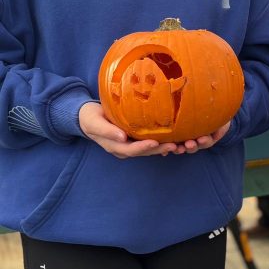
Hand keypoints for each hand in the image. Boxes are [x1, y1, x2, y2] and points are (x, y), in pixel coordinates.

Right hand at [79, 103, 230, 158]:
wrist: (88, 117)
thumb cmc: (90, 118)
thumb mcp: (94, 123)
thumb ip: (107, 131)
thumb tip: (122, 137)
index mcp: (116, 147)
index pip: (132, 150)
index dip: (144, 148)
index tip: (155, 143)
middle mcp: (126, 148)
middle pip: (145, 151)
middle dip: (159, 149)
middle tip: (175, 146)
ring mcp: (132, 143)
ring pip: (150, 148)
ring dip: (164, 147)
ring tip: (180, 144)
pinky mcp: (136, 137)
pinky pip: (151, 140)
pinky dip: (162, 140)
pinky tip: (176, 137)